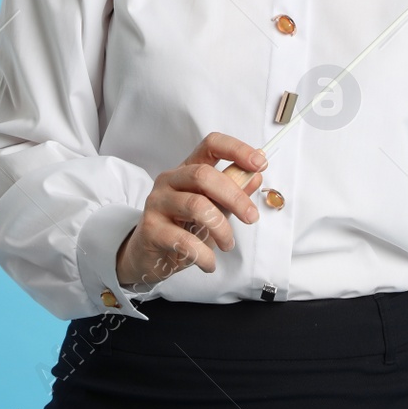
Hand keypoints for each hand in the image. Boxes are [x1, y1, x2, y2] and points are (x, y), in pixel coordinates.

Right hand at [115, 132, 265, 288]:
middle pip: (204, 175)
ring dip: (221, 229)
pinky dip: (204, 254)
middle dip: (234, 197)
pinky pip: (184, 240)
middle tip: (251, 218)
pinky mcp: (151, 228)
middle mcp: (169, 180)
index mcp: (187, 170)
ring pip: (196, 206)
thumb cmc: (181, 229)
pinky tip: (208, 263)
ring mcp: (157, 202)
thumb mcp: (212, 209)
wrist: (148, 256)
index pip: (210, 145)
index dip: (236, 150)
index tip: (259, 163)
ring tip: (227, 245)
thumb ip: (232, 194)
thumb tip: (256, 177)